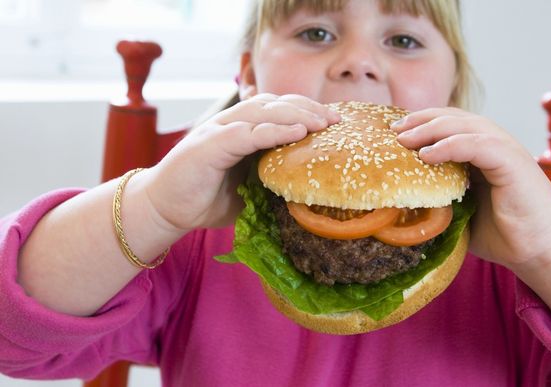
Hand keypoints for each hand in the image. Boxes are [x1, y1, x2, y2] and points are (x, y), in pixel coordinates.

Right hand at [143, 94, 340, 230]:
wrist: (163, 209)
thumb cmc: (204, 199)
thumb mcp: (247, 189)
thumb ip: (270, 180)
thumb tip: (306, 190)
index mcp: (241, 130)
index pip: (279, 110)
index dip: (307, 111)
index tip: (335, 121)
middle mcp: (230, 123)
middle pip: (275, 104)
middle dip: (309, 108)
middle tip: (337, 119)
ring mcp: (218, 131)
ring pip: (262, 111)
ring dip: (296, 114)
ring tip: (322, 122)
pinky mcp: (208, 145)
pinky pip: (246, 133)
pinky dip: (273, 130)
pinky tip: (296, 131)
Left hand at [392, 107, 550, 268]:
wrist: (541, 250)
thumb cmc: (504, 233)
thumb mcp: (462, 211)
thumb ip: (440, 199)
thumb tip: (399, 203)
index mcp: (482, 151)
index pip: (447, 125)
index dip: (419, 124)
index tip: (391, 135)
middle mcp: (494, 143)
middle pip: (452, 118)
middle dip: (419, 121)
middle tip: (391, 132)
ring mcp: (505, 150)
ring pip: (463, 125)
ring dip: (430, 129)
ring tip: (403, 140)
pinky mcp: (513, 162)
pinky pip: (478, 145)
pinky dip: (451, 146)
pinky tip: (427, 155)